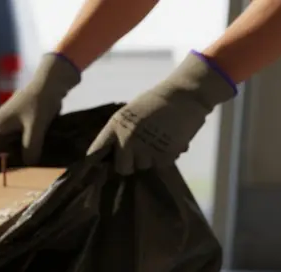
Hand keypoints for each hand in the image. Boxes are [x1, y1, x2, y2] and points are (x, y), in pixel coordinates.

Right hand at [0, 53, 81, 165]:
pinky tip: (35, 154)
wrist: (53, 81)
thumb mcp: (36, 128)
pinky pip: (20, 138)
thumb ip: (31, 148)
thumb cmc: (40, 102)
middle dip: (8, 161)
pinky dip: (26, 145)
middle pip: (0, 149)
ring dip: (19, 153)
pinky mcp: (21, 120)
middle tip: (19, 175)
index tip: (4, 178)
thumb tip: (29, 166)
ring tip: (28, 167)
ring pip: (11, 144)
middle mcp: (0, 125)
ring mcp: (10, 122)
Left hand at [88, 52, 236, 174]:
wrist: (185, 95)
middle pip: (122, 168)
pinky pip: (161, 165)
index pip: (95, 153)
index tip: (99, 166)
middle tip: (140, 151)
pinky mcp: (164, 155)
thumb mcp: (129, 113)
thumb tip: (108, 154)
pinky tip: (169, 142)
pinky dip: (166, 157)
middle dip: (130, 163)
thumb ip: (117, 132)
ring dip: (150, 159)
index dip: (95, 162)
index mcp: (115, 127)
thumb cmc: (156, 102)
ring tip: (158, 141)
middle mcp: (126, 140)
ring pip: (143, 167)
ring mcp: (145, 149)